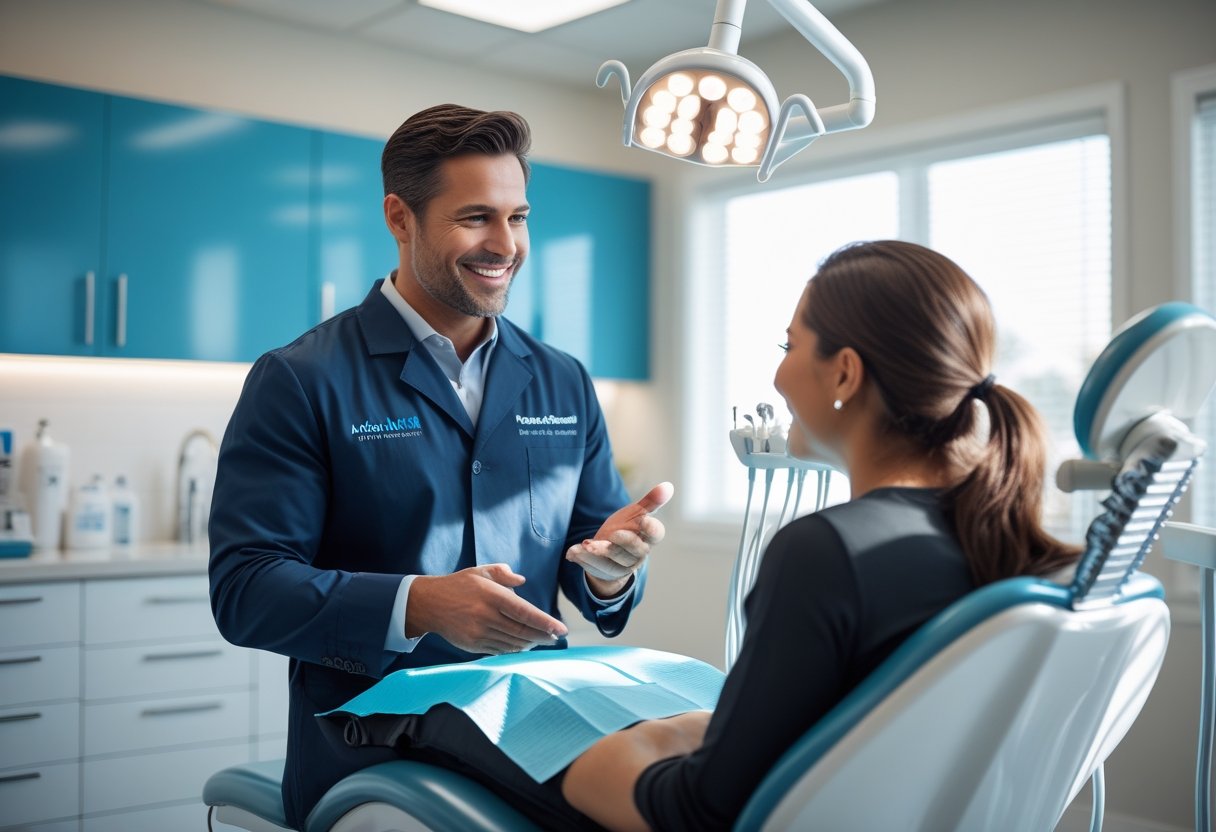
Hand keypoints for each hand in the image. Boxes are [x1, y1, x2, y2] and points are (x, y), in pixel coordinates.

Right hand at [406, 563, 567, 654]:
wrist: (429, 604)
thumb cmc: (459, 585)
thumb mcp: (481, 571)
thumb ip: (503, 573)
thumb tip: (522, 580)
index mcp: (492, 596)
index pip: (525, 612)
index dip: (545, 623)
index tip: (560, 629)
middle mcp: (486, 616)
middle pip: (522, 631)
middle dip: (543, 636)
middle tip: (556, 637)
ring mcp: (479, 633)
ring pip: (513, 643)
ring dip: (529, 644)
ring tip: (541, 640)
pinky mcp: (473, 645)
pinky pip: (500, 650)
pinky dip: (514, 649)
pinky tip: (522, 645)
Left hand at [566, 482, 672, 596]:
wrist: (612, 548)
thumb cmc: (628, 527)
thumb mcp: (636, 512)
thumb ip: (650, 501)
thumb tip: (668, 486)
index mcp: (648, 537)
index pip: (656, 535)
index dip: (651, 528)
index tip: (643, 519)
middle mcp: (638, 554)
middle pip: (634, 551)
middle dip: (622, 543)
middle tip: (612, 533)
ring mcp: (622, 565)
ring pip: (612, 563)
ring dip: (598, 554)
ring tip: (585, 545)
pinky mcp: (606, 572)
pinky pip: (595, 569)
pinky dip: (583, 561)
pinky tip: (572, 552)